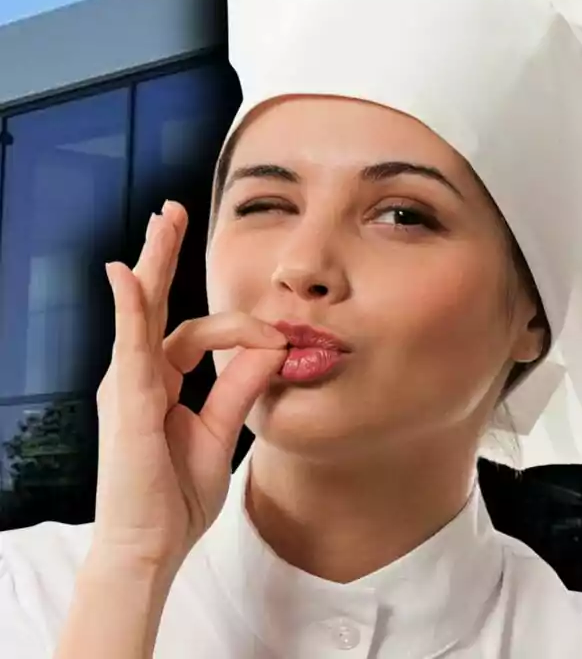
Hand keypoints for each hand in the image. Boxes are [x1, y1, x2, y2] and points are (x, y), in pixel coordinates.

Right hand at [91, 201, 287, 570]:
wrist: (150, 546)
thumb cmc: (176, 498)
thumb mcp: (220, 432)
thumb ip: (240, 387)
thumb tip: (273, 349)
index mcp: (159, 384)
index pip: (199, 335)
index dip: (243, 330)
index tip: (280, 340)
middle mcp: (137, 377)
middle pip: (153, 304)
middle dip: (164, 256)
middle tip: (172, 212)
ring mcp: (125, 386)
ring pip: (142, 310)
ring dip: (154, 262)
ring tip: (162, 220)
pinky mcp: (125, 400)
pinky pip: (129, 343)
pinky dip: (130, 306)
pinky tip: (129, 273)